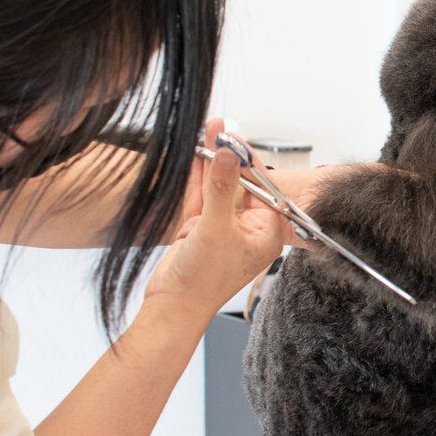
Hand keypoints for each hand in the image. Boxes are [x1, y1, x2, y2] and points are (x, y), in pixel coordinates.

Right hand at [144, 120, 290, 317]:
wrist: (171, 308)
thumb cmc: (201, 283)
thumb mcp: (215, 230)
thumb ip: (221, 189)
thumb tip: (230, 155)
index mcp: (264, 233)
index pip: (261, 188)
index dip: (248, 161)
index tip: (236, 138)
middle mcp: (247, 229)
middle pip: (239, 184)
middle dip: (229, 156)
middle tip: (222, 128)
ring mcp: (222, 228)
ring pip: (218, 187)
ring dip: (212, 160)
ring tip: (209, 130)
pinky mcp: (200, 228)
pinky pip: (201, 196)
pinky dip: (198, 175)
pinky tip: (197, 153)